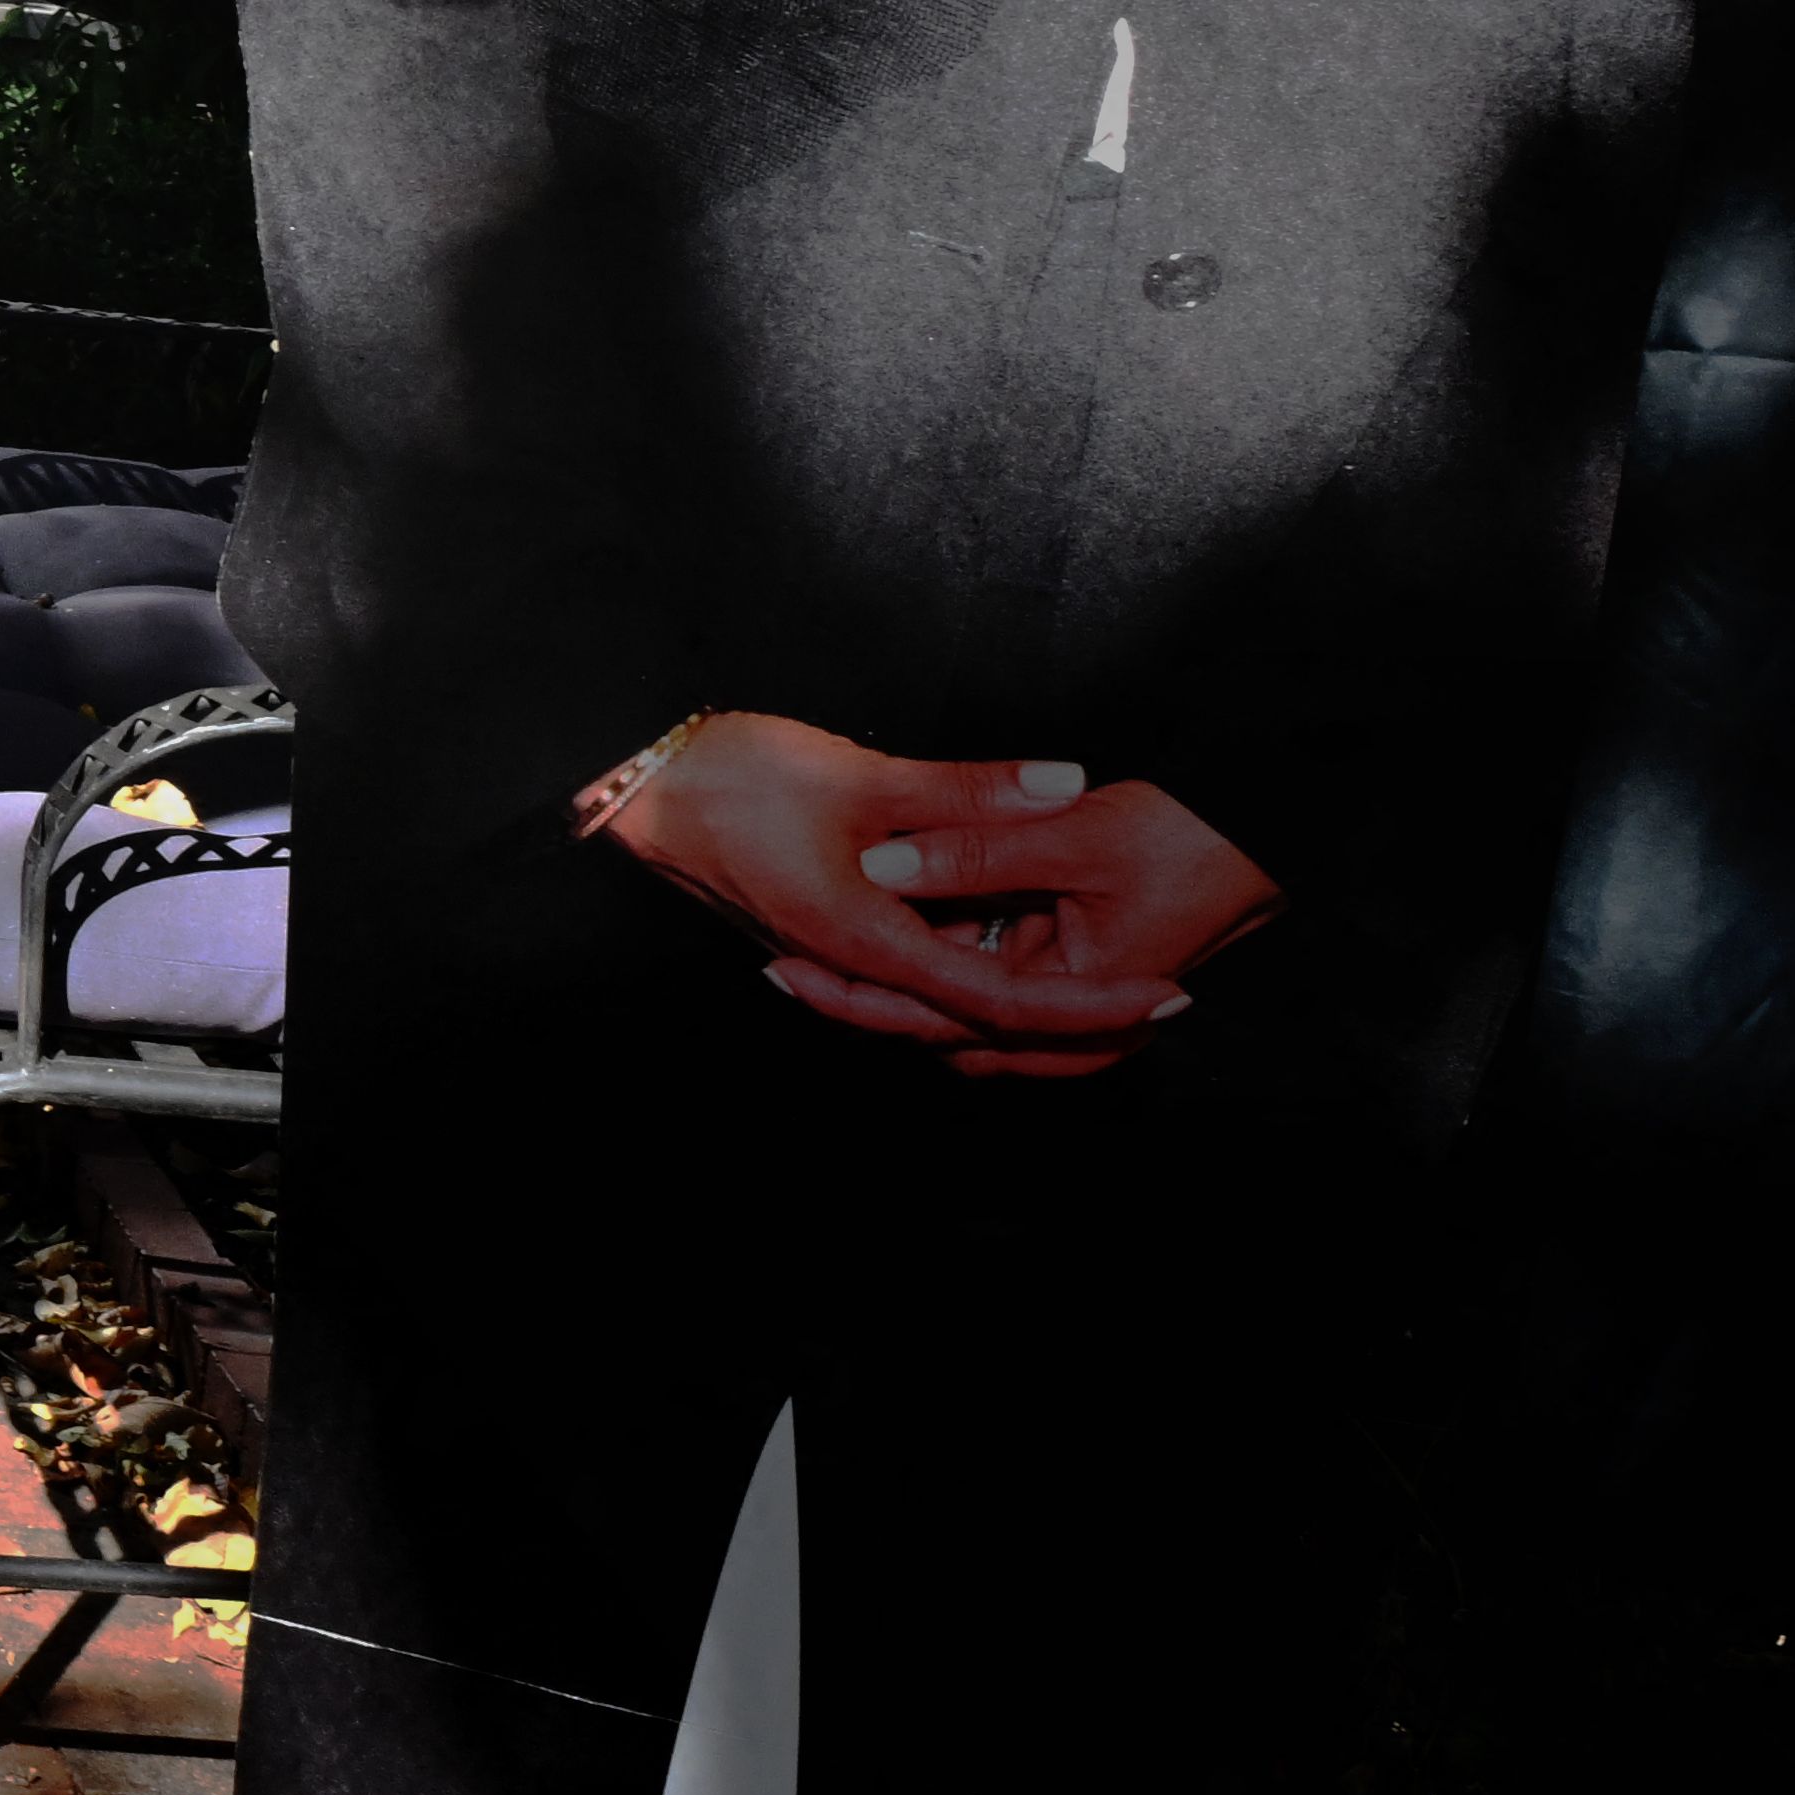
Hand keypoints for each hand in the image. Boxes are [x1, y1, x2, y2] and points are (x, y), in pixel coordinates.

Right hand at [581, 713, 1278, 1076]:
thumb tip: (1065, 784)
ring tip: (1097, 970)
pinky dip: (966, 958)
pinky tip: (999, 927)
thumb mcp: (862, 775)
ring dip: (1019, 989)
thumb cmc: (728, 780)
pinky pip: (911, 966)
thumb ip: (969, 790)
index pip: (1001, 1000)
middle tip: (1154, 998)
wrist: (630, 788)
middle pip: (979, 1020)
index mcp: (866, 941)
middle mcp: (851, 964)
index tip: (1163, 1000)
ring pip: (945, 995)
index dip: (1091, 1006)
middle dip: (1072, 1017)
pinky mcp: (820, 931)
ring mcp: (833, 953)